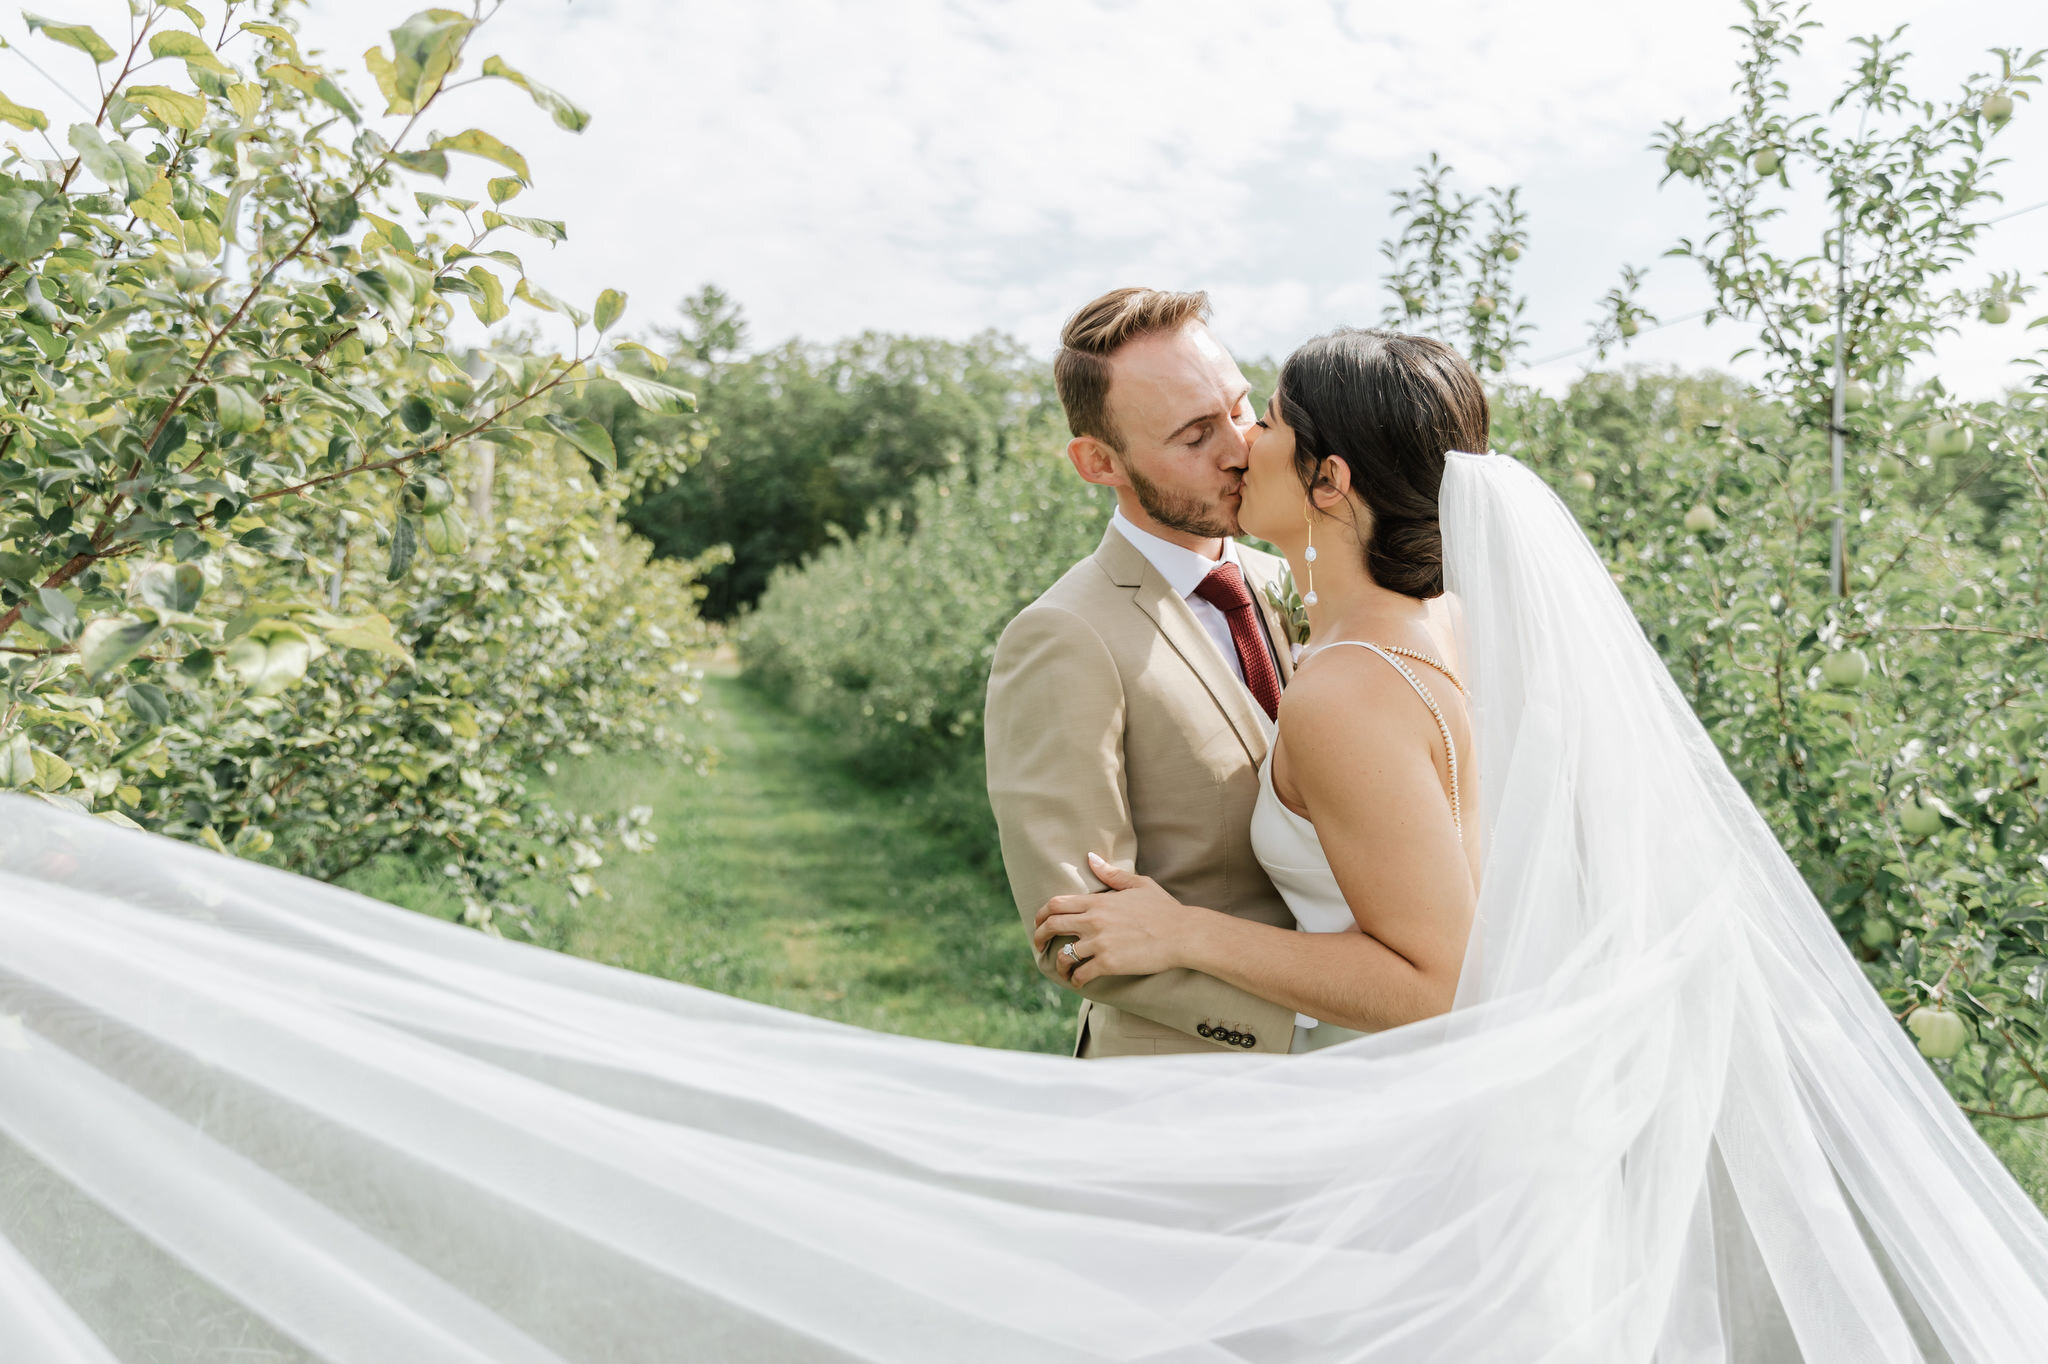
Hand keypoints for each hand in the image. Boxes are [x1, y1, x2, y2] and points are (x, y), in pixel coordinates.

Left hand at [1031, 853, 1205, 985]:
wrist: (1183, 934)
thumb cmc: (1164, 909)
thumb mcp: (1139, 884)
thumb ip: (1111, 873)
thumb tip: (1091, 858)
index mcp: (1099, 901)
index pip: (1057, 903)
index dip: (1041, 914)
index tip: (1038, 923)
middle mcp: (1094, 920)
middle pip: (1052, 926)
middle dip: (1039, 936)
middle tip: (1039, 945)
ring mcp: (1100, 942)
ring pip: (1064, 954)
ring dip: (1059, 964)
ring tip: (1063, 969)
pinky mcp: (1109, 963)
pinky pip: (1082, 973)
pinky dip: (1076, 979)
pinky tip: (1079, 981)